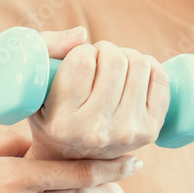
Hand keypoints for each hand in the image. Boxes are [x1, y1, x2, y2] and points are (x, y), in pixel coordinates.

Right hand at [29, 28, 170, 160]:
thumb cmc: (50, 113)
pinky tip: (133, 75)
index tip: (77, 61)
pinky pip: (160, 78)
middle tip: (97, 63)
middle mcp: (95, 132)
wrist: (71, 159)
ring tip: (112, 70)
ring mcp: (126, 134)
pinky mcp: (150, 131)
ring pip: (138, 63)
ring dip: (125, 56)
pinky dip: (149, 65)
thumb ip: (45, 48)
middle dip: (105, 51)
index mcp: (63, 123)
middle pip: (114, 60)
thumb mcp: (33, 85)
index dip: (81, 51)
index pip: (82, 60)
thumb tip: (82, 34)